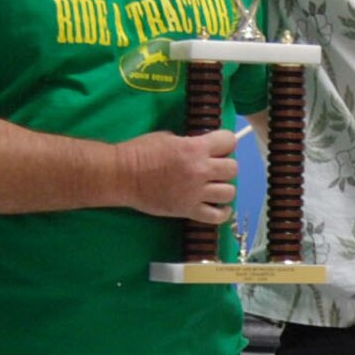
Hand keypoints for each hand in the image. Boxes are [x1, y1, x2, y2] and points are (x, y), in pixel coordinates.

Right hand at [120, 128, 238, 221]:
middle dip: (225, 166)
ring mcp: (195, 193)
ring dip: (223, 189)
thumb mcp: (168, 137)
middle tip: (214, 169)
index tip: (219, 146)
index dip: (225, 142)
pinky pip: (217, 216)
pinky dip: (222, 213)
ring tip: (214, 188)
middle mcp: (199, 170)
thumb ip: (189, 143)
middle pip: (232, 168)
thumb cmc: (139, 152)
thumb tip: (202, 148)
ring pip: (229, 192)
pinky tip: (218, 207)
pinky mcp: (188, 211)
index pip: (229, 141)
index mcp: (194, 148)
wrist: (122, 176)